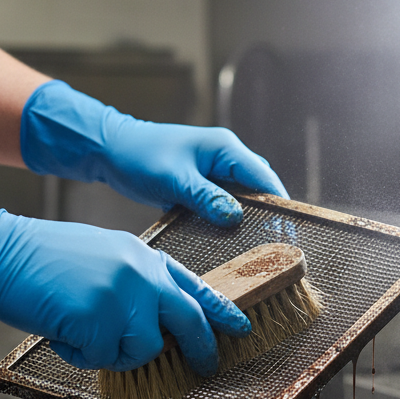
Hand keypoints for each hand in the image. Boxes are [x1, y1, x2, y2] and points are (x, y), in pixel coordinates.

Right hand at [0, 162, 250, 371]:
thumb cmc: (42, 256)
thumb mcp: (105, 254)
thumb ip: (137, 281)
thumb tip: (156, 320)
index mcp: (145, 257)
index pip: (195, 286)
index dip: (220, 310)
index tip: (240, 327)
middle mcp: (142, 275)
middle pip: (189, 321)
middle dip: (200, 350)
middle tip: (204, 366)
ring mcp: (123, 297)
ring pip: (145, 349)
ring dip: (117, 353)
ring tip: (84, 332)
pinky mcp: (100, 321)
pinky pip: (105, 358)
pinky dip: (83, 356)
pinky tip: (63, 331)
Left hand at [20, 80, 287, 225]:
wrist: (111, 150)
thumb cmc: (141, 157)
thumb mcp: (175, 179)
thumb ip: (206, 198)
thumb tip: (236, 217)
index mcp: (226, 150)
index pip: (264, 177)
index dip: (279, 203)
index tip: (288, 230)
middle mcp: (225, 160)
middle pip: (258, 191)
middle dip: (266, 216)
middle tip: (274, 246)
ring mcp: (215, 174)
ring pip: (241, 201)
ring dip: (246, 222)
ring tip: (255, 248)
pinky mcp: (202, 187)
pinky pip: (223, 206)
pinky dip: (227, 222)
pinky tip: (228, 243)